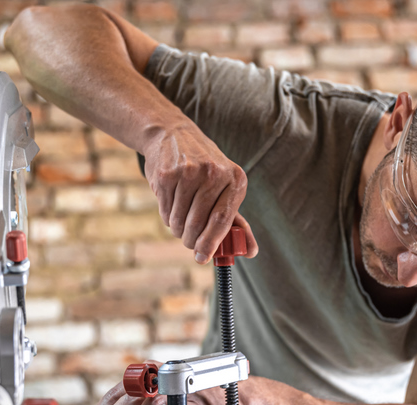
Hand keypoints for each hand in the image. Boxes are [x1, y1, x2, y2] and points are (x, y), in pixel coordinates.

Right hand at [143, 123, 258, 263]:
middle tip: (189, 242)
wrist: (173, 135)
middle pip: (198, 223)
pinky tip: (171, 202)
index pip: (223, 220)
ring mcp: (189, 172)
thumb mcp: (225, 188)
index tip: (203, 257)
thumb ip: (236, 221)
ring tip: (180, 219)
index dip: (211, 243)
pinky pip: (166, 210)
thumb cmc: (205, 171)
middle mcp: (214, 173)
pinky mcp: (167, 174)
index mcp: (236, 179)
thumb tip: (250, 252)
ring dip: (178, 229)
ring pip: (180, 220)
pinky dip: (167, 215)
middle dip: (191, 240)